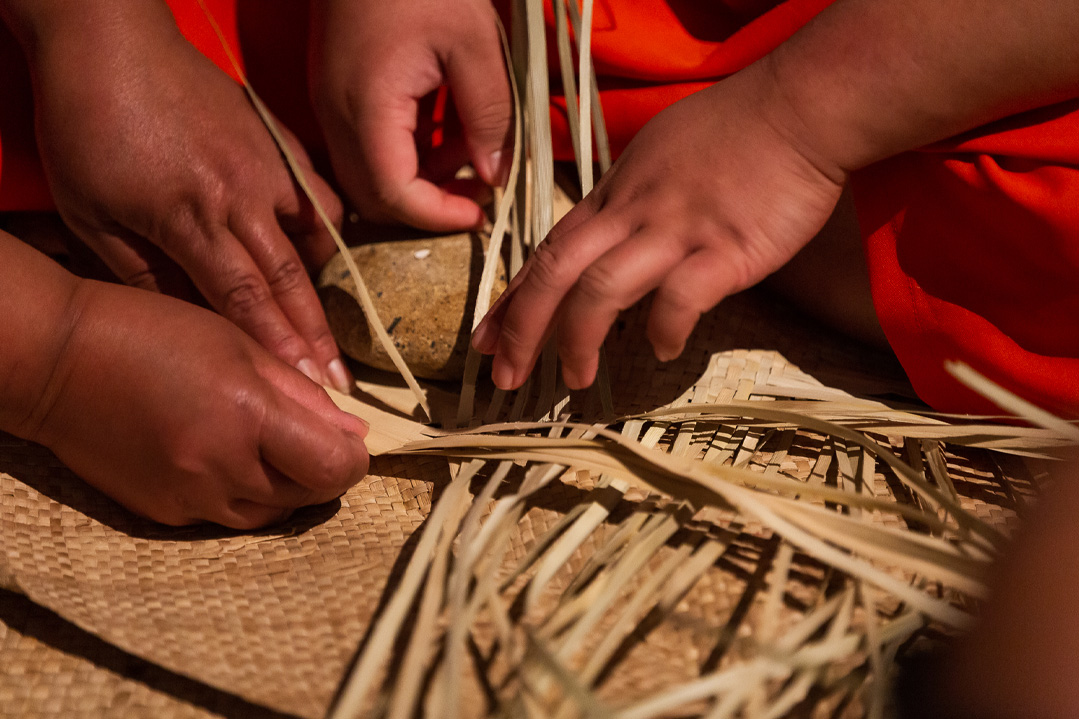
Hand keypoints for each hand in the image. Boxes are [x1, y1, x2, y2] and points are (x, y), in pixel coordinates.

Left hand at [23, 2, 351, 391]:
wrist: (111, 39)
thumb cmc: (87, 124)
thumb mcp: (87, 211)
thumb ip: (139, 270)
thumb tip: (184, 318)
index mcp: (191, 217)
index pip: (246, 298)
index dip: (279, 346)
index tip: (307, 382)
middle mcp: (242, 195)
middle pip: (291, 280)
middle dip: (316, 336)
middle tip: (340, 380)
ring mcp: (268, 165)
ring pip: (317, 236)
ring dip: (326, 284)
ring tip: (331, 322)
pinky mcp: (278, 141)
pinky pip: (318, 194)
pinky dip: (325, 230)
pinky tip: (321, 252)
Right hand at [30, 278, 369, 528]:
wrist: (59, 362)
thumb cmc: (153, 334)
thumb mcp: (241, 344)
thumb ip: (303, 394)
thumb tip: (353, 432)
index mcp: (248, 415)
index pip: (335, 468)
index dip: (354, 458)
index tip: (350, 440)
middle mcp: (222, 468)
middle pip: (309, 496)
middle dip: (323, 471)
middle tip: (312, 439)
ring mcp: (190, 498)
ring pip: (271, 515)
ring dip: (286, 489)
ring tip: (270, 447)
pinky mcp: (164, 514)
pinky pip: (225, 519)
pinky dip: (241, 495)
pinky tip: (225, 458)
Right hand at [309, 0, 511, 230]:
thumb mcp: (474, 45)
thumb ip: (488, 116)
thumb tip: (494, 175)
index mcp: (367, 107)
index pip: (392, 196)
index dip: (437, 218)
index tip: (480, 213)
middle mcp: (337, 115)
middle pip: (373, 196)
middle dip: (429, 206)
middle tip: (479, 191)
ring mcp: (332, 103)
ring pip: (369, 174)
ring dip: (421, 179)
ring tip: (472, 150)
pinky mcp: (338, 91)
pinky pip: (368, 145)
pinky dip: (409, 153)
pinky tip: (448, 129)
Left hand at [472, 66, 846, 389]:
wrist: (800, 108)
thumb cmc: (735, 129)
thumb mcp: (659, 153)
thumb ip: (629, 199)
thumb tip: (609, 235)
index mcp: (615, 194)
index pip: (548, 250)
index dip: (513, 298)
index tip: (487, 339)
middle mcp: (633, 213)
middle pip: (556, 272)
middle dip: (523, 328)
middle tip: (507, 376)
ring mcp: (676, 230)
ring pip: (602, 290)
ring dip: (579, 341)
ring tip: (576, 381)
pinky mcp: (725, 250)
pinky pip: (679, 299)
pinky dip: (663, 330)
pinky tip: (663, 350)